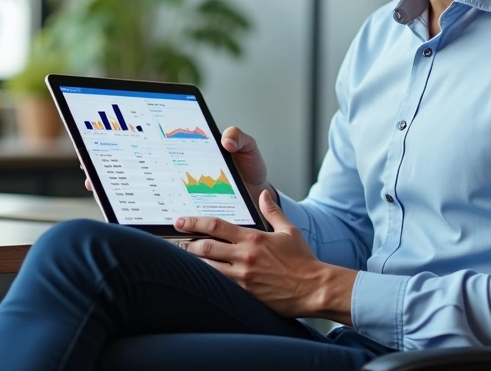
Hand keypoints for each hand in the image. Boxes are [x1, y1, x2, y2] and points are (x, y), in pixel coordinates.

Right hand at [82, 127, 271, 198]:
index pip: (149, 143)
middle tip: (90, 166)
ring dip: (114, 190)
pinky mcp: (181, 217)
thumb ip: (240, 139)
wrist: (258, 203)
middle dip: (107, 166)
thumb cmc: (247, 172)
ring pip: (137, 192)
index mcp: (183, 153)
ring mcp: (173, 195)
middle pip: (133, 167)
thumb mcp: (247, 150)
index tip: (108, 134)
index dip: (126, 138)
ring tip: (97, 187)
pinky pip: (155, 215)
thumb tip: (225, 140)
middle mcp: (172, 173)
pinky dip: (137, 216)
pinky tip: (125, 215)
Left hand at [177, 190, 355, 322]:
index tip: (180, 221)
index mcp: (253, 238)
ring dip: (193, 264)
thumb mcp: (289, 231)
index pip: (216, 226)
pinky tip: (198, 280)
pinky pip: (219, 286)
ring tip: (182, 261)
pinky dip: (207, 281)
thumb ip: (273, 211)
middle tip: (176, 242)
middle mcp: (245, 257)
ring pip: (208, 268)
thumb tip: (263, 195)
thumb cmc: (303, 260)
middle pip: (205, 247)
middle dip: (186, 244)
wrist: (314, 288)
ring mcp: (243, 277)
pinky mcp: (245, 294)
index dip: (194, 222)